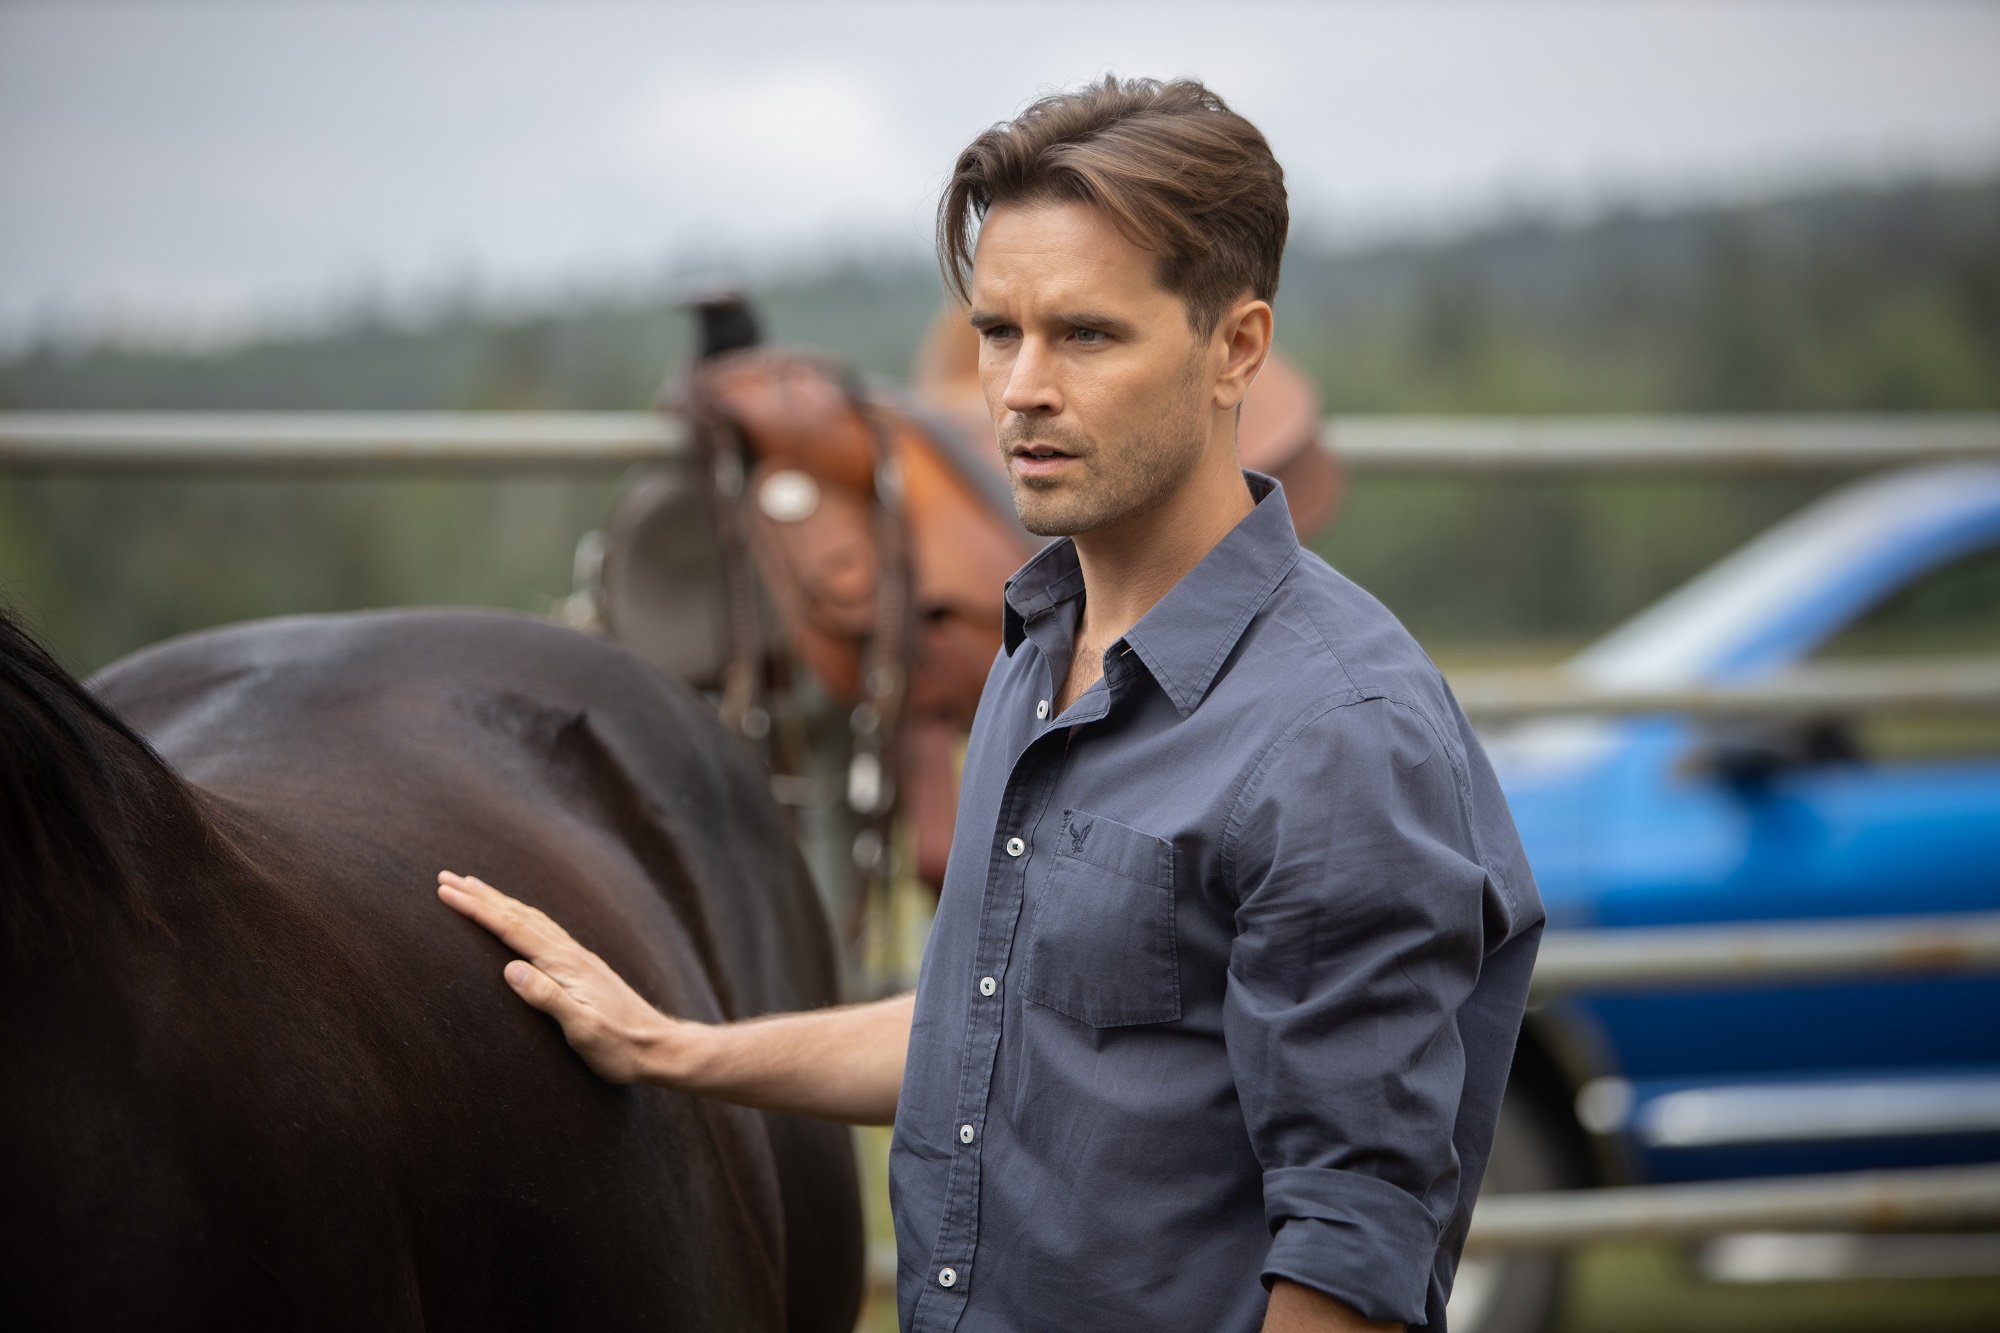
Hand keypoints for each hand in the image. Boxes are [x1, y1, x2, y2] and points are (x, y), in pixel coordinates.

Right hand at [436, 870, 693, 1084]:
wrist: (657, 1048)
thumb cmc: (618, 1046)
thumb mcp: (582, 1030)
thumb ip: (547, 998)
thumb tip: (509, 968)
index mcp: (564, 964)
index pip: (511, 928)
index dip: (477, 909)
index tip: (445, 891)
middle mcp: (570, 953)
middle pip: (518, 914)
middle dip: (480, 895)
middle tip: (445, 877)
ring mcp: (577, 958)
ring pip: (530, 918)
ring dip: (499, 901)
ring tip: (474, 887)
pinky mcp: (582, 967)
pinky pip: (543, 930)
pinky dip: (520, 916)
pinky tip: (518, 919)